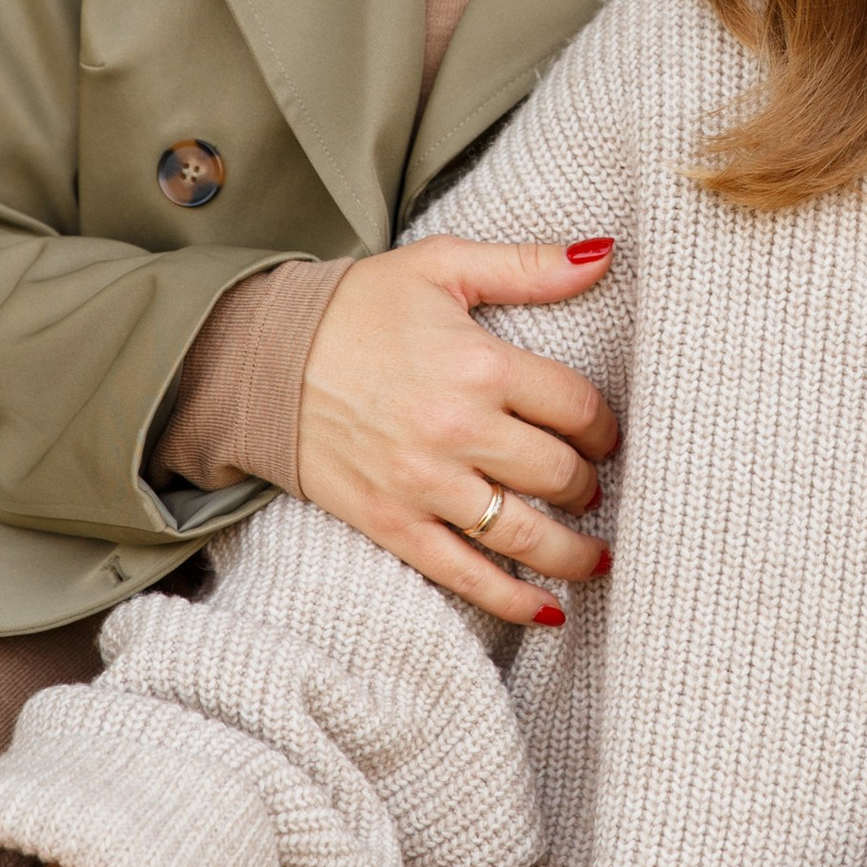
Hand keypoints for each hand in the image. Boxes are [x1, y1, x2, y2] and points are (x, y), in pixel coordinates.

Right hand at [293, 232, 620, 625]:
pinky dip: (513, 600)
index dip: (604, 427)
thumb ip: (528, 265)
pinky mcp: (392, 524)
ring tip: (597, 556)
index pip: (577, 408)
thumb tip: (604, 255)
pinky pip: (465, 575)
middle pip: (560, 474)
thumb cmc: (357, 307)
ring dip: (574, 553)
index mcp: (480, 364)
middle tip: (592, 486)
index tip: (604, 435)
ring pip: (525, 535)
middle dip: (589, 485)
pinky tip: (550, 611)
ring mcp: (424, 485)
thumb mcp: (442, 266)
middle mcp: (458, 430)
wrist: (262, 357)